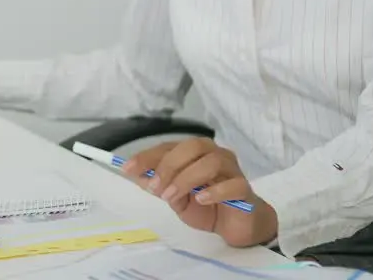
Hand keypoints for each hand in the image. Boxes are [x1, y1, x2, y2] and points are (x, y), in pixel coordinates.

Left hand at [122, 138, 277, 247]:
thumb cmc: (207, 207)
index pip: (169, 147)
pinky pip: (232, 184)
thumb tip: (136, 175)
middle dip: (168, 166)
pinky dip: (214, 190)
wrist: (238, 226)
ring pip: (211, 162)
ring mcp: (232, 170)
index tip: (127, 168)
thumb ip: (160, 186)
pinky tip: (201, 199)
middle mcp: (214, 154)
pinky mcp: (244, 189)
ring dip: (186, 178)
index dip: (147, 156)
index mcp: (195, 153)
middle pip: (192, 147)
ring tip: (172, 197)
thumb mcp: (176, 198)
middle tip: (154, 188)